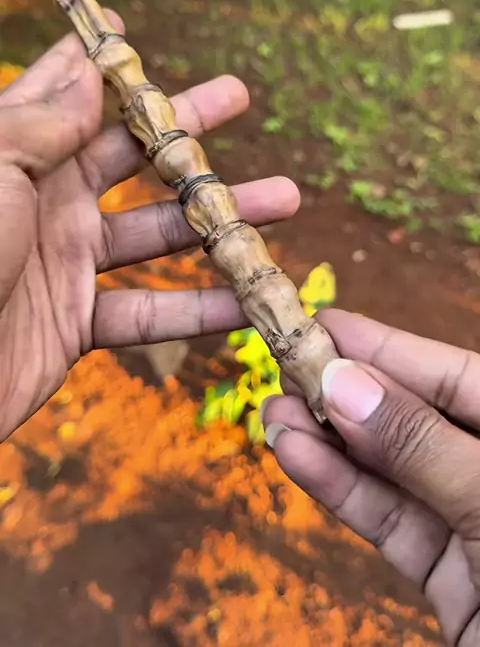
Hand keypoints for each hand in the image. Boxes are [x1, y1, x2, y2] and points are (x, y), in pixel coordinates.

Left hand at [0, 13, 298, 441]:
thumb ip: (40, 124)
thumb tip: (90, 73)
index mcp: (19, 156)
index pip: (67, 96)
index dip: (101, 64)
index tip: (133, 35)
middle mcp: (47, 203)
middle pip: (133, 158)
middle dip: (188, 130)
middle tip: (239, 95)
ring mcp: (65, 265)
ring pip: (159, 235)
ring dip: (221, 222)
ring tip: (286, 199)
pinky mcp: (75, 326)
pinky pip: (148, 314)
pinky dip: (200, 311)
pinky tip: (251, 301)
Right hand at [262, 310, 479, 645]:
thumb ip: (427, 449)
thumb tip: (348, 383)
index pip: (465, 379)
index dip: (393, 349)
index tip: (326, 325)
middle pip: (423, 422)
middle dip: (353, 394)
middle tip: (285, 363)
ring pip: (398, 476)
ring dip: (333, 444)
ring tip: (274, 411)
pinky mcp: (457, 586)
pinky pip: (394, 526)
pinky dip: (344, 494)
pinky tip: (298, 458)